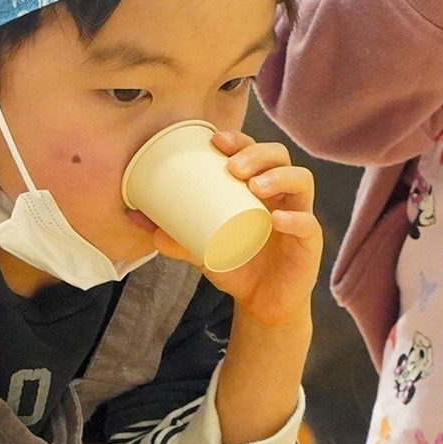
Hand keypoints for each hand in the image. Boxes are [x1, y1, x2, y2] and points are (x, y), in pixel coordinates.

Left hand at [139, 132, 318, 328]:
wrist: (261, 304)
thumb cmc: (236, 264)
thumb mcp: (200, 248)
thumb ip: (172, 234)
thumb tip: (134, 217)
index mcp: (258, 186)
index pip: (255, 150)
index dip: (240, 139)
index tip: (216, 141)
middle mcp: (281, 195)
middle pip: (280, 157)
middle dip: (258, 154)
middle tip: (233, 167)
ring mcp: (298, 215)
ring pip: (301, 181)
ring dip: (279, 176)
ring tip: (255, 186)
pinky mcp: (309, 244)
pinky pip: (308, 225)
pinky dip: (295, 219)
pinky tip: (277, 219)